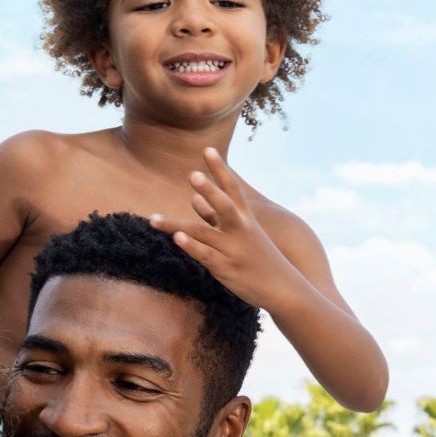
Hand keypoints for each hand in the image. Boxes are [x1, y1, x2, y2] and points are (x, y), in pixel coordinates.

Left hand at [153, 149, 312, 313]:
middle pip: (224, 207)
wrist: (283, 287)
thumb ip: (215, 215)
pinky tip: (177, 239)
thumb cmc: (259, 257)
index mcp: (245, 218)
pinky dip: (191, 246)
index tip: (207, 149)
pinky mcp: (226, 268)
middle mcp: (240, 230)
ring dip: (176, 225)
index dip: (220, 169)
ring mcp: (233, 250)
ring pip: (203, 233)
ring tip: (152, 218)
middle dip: (210, 190)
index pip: (232, 189)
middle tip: (193, 174)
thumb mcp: (243, 232)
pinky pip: (205, 256)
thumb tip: (193, 198)